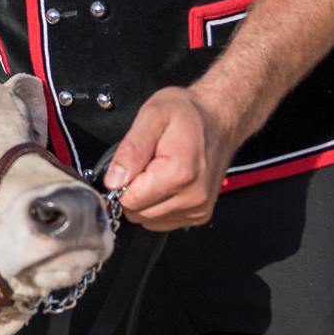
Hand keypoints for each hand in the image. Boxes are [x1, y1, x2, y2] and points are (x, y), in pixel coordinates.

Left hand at [102, 86, 241, 230]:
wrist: (219, 120)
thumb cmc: (188, 114)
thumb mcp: (152, 116)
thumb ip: (131, 149)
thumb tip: (114, 181)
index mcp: (180, 173)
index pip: (129, 199)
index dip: (122, 180)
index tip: (133, 163)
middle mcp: (193, 197)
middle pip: (138, 213)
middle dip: (133, 189)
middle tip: (146, 163)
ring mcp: (198, 208)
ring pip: (148, 220)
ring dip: (145, 198)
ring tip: (158, 170)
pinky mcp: (200, 214)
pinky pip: (162, 221)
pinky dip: (157, 204)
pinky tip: (166, 182)